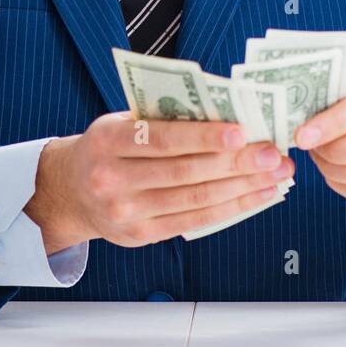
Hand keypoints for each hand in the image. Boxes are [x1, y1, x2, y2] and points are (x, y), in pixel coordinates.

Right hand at [25, 112, 294, 252]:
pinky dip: (231, 208)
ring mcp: (127, 212)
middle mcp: (113, 180)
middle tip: (272, 152)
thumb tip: (224, 111)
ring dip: (242, 187)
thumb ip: (162, 118)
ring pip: (195, 199)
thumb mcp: (121, 122)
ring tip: (276, 174)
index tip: (241, 131)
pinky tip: (257, 195)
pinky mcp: (142, 236)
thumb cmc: (107, 147)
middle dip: (236, 163)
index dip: (203, 137)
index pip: (162, 139)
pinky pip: (195, 221)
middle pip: (185, 172)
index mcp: (108, 142)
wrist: (69, 191)